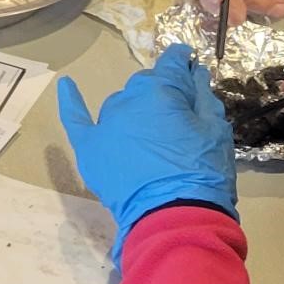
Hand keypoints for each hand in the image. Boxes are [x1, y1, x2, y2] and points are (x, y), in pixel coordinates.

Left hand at [57, 43, 237, 265]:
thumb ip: (204, 99)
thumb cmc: (203, 174)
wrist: (176, 219)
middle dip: (161, 94)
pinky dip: (71, 102)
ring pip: (120, 104)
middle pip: (145, 86)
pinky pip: (76, 119)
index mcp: (162, 91)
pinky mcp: (89, 148)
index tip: (189, 66)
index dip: (183, 63)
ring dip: (134, 111)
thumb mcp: (216, 133)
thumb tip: (195, 73)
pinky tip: (67, 85)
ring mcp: (106, 124)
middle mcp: (129, 100)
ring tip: (149, 136)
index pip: (172, 65)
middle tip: (177, 118)